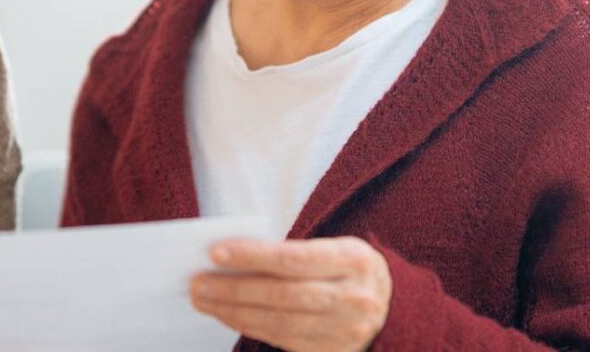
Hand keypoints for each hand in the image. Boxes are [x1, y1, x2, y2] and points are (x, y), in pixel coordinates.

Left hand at [190, 236, 391, 351]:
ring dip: (233, 312)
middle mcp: (354, 298)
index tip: (216, 252)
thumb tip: (231, 258)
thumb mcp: (334, 249)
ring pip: (279, 323)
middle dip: (233, 289)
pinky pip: (283, 340)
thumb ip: (293, 253)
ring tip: (203, 299)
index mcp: (354, 260)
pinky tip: (227, 315)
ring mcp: (346, 330)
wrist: (393, 307)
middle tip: (196, 282)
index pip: (294, 258)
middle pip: (283, 295)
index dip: (253, 256)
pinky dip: (249, 326)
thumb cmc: (348, 269)